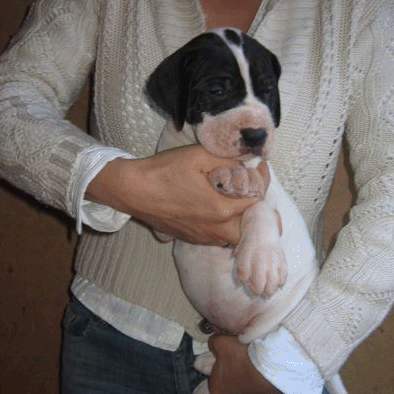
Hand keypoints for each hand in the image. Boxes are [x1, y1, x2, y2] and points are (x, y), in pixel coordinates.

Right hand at [86, 145, 268, 245]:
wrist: (132, 191)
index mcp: (221, 209)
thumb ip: (229, 159)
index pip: (257, 200)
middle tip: (253, 191)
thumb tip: (249, 161)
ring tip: (237, 199)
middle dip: (255, 212)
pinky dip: (223, 226)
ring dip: (239, 221)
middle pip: (249, 229)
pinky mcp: (191, 238)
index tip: (257, 167)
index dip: (261, 181)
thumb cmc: (163, 171)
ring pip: (233, 236)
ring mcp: (202, 236)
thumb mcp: (199, 156)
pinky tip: (216, 208)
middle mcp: (215, 229)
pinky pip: (216, 237)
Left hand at [205, 334, 279, 393]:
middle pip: (223, 390)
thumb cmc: (244, 355)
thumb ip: (213, 344)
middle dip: (225, 380)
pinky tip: (260, 372)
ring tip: (247, 366)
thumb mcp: (221, 342)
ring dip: (242, 382)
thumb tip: (213, 345)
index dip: (199, 393)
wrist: (273, 364)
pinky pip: (256, 391)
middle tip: (229, 367)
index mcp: (216, 388)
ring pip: (241, 392)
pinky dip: (256, 383)